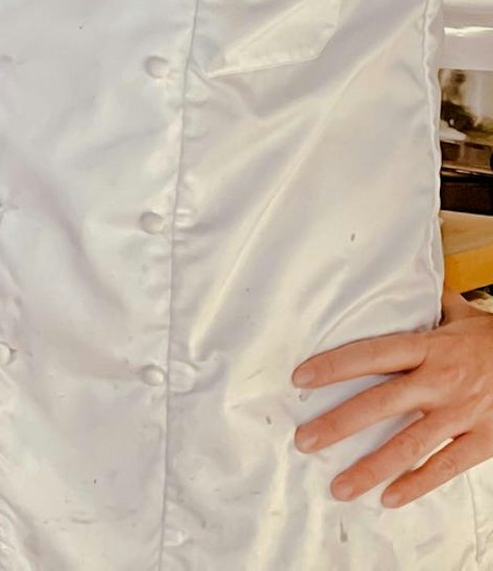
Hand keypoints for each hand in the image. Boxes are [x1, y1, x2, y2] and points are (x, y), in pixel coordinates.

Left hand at [293, 294, 492, 506]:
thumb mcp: (463, 315)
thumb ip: (430, 304)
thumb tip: (403, 275)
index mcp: (429, 348)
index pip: (371, 355)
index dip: (335, 365)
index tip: (300, 378)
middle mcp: (440, 382)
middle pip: (380, 404)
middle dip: (339, 424)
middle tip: (304, 440)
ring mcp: (461, 413)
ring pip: (409, 445)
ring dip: (371, 468)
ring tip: (340, 487)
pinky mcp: (485, 440)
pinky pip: (447, 466)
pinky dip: (417, 484)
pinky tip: (389, 499)